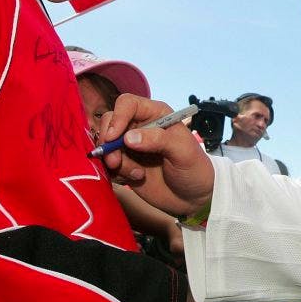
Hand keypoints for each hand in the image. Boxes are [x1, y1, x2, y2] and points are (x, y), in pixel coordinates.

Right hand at [99, 94, 213, 216]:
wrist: (193, 197)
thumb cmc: (194, 169)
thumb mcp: (183, 152)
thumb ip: (158, 140)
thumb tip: (128, 137)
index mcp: (156, 114)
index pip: (127, 104)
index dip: (117, 117)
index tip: (113, 137)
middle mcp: (140, 126)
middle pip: (109, 123)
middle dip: (108, 143)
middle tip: (116, 162)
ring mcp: (130, 146)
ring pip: (106, 146)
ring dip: (115, 162)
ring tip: (138, 174)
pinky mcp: (125, 164)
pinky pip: (107, 164)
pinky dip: (116, 173)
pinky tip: (136, 179)